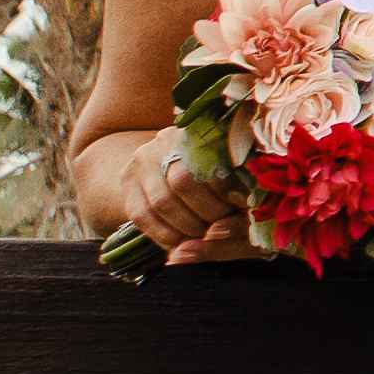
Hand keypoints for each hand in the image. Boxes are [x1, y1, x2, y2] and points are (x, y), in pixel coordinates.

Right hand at [91, 131, 256, 269]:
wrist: (174, 164)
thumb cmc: (221, 173)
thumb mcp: (236, 172)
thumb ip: (242, 186)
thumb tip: (244, 210)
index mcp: (201, 129)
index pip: (213, 161)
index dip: (230, 190)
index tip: (246, 209)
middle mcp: (167, 139)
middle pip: (184, 182)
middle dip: (209, 213)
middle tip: (224, 229)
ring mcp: (143, 158)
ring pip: (162, 201)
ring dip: (187, 228)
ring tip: (205, 237)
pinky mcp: (127, 180)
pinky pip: (142, 215)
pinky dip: (164, 236)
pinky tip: (181, 244)